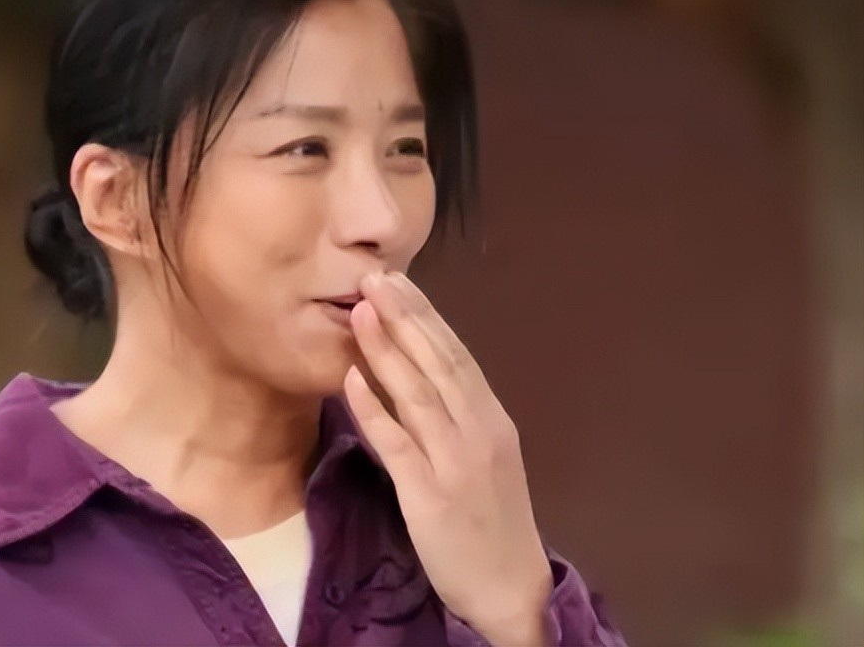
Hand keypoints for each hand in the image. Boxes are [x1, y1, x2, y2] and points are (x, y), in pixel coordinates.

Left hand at [343, 271, 552, 645]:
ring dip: (386, 349)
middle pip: (438, 362)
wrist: (511, 587)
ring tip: (358, 310)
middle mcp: (478, 432)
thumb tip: (421, 369)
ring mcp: (455, 463)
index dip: (425, 315)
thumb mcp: (487, 456)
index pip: (456, 355)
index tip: (397, 281)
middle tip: (373, 276)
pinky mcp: (430, 497)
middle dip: (404, 315)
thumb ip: (459, 414)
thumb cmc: (495, 519)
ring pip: (417, 394)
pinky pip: (397, 445)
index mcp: (492, 419)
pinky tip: (351, 379)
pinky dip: (373, 409)